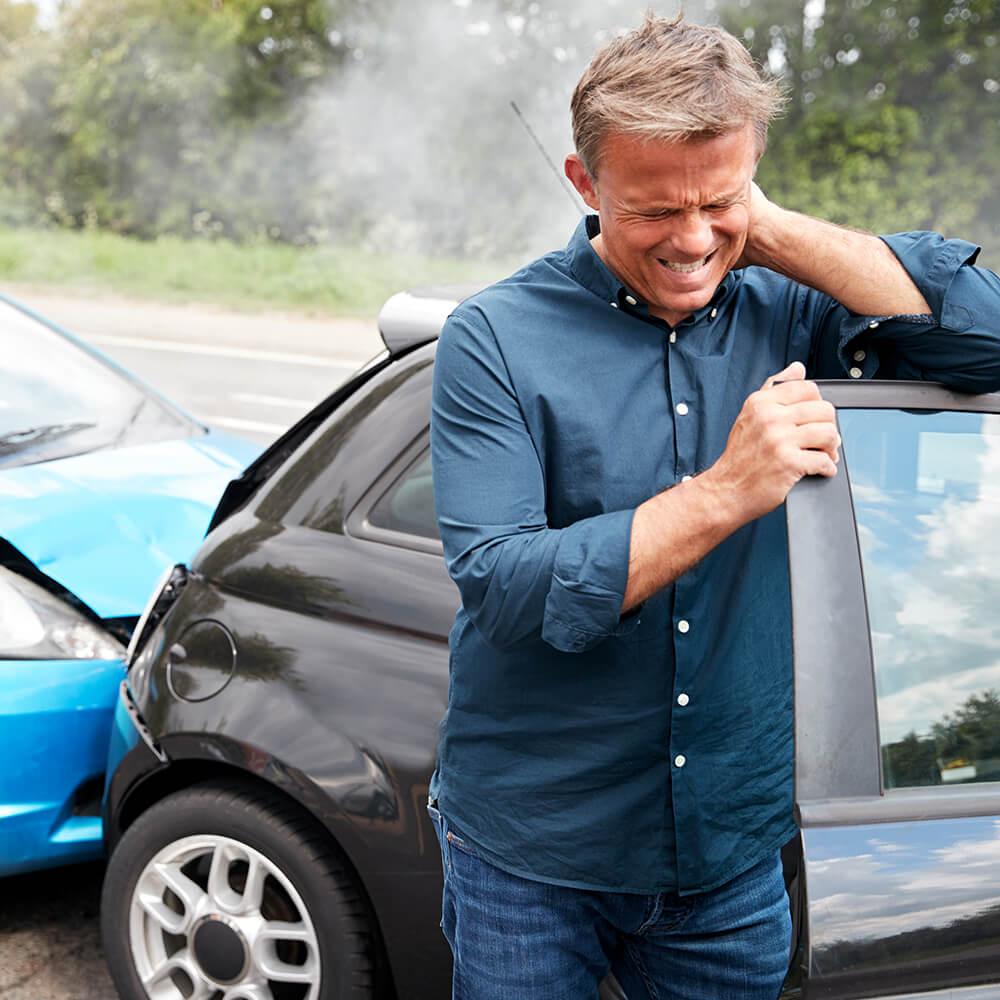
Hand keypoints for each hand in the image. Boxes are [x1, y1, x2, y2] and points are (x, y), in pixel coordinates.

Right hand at [705, 361, 839, 522]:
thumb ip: (774, 389)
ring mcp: (779, 440)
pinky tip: (818, 469)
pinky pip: (825, 460)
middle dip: (828, 427)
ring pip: (829, 433)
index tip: (813, 419)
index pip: (808, 388)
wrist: (726, 491)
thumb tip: (797, 368)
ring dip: (831, 448)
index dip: (817, 405)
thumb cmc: (740, 458)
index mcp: (761, 403)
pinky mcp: (789, 463)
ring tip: (822, 454)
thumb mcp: (750, 416)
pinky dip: (827, 468)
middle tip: (821, 440)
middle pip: (824, 410)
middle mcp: (770, 418)